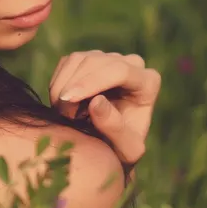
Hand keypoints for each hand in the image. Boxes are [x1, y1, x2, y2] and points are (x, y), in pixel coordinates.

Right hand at [49, 51, 161, 167]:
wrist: (110, 144)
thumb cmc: (122, 148)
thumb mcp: (126, 149)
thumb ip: (115, 128)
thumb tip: (96, 102)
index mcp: (148, 82)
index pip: (119, 71)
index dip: (91, 82)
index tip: (68, 99)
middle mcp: (132, 64)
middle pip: (96, 62)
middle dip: (74, 86)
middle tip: (63, 115)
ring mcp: (109, 58)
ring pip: (79, 59)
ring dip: (63, 85)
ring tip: (63, 113)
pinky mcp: (89, 60)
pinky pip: (68, 62)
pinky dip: (58, 82)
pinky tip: (62, 103)